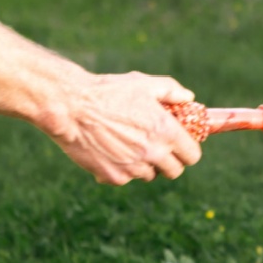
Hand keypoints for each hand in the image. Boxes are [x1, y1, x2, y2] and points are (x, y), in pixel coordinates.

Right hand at [47, 72, 202, 184]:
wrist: (70, 106)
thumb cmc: (108, 91)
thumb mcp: (144, 83)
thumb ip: (172, 91)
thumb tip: (189, 98)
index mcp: (166, 131)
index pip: (192, 156)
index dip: (188, 151)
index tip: (181, 146)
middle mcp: (153, 153)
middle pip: (174, 171)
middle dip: (169, 161)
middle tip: (158, 149)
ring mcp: (133, 168)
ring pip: (149, 176)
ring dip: (145, 165)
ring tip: (130, 146)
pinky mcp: (113, 177)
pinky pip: (125, 178)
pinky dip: (121, 169)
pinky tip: (110, 151)